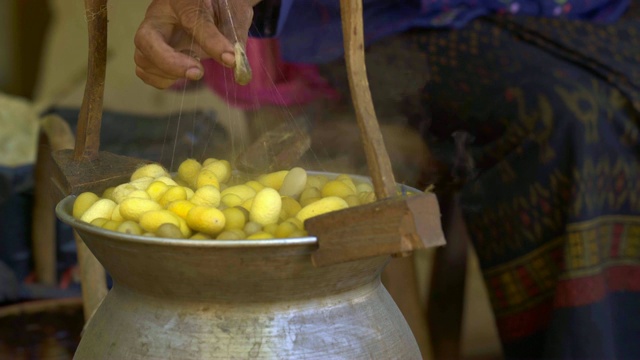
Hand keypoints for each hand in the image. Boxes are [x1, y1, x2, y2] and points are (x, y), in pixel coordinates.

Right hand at [134, 0, 255, 88]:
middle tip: (199, 72)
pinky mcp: (150, 51)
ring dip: (169, 73)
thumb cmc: (222, 8)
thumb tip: (238, 68)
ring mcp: (151, 33)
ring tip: (195, 69)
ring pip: (142, 59)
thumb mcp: (234, 16)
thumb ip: (235, 40)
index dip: (212, 42)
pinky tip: (185, 72)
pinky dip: (164, 79)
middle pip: (146, 39)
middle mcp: (159, 14)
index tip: (231, 59)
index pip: (192, 19)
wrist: (212, 5)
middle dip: (171, 62)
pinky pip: (145, 71)